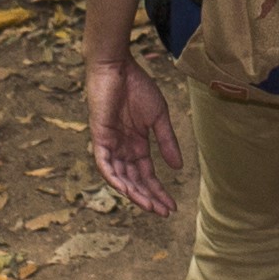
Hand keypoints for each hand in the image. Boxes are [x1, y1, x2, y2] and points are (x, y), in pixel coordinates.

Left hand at [87, 53, 183, 216]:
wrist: (118, 67)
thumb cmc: (137, 87)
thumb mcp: (159, 118)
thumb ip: (167, 143)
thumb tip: (179, 168)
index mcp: (136, 145)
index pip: (146, 175)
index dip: (158, 191)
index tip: (172, 206)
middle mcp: (121, 149)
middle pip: (134, 181)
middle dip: (149, 197)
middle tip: (163, 212)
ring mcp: (109, 145)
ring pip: (119, 177)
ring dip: (134, 193)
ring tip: (149, 206)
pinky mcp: (99, 137)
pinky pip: (104, 164)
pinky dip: (114, 178)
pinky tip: (126, 190)